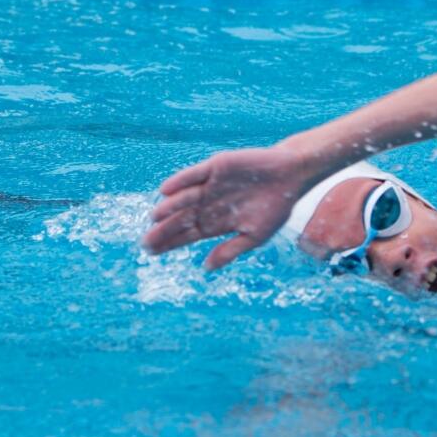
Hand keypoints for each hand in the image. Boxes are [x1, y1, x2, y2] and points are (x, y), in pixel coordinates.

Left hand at [143, 144, 318, 270]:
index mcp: (216, 222)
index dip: (169, 243)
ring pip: (185, 198)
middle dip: (163, 231)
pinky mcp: (216, 167)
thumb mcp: (254, 236)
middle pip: (181, 219)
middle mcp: (209, 203)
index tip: (151, 253)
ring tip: (154, 218)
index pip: (187, 234)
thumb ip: (230, 251)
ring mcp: (210, 185)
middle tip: (145, 243)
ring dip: (170, 207)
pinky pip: (194, 174)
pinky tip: (166, 190)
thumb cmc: (275, 208)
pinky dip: (181, 181)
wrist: (291, 176)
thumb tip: (205, 269)